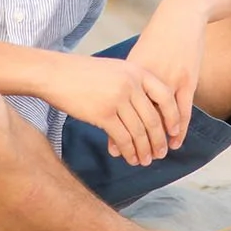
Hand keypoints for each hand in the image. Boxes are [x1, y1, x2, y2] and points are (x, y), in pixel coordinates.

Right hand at [58, 47, 188, 166]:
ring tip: (146, 161)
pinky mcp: (103, 114)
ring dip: (144, 149)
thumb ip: (134, 83)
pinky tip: (130, 158)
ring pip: (139, 131)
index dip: (172, 117)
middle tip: (161, 153)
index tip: (175, 132)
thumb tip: (147, 108)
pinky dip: (129, 151)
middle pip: (153, 118)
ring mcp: (118, 99)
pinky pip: (122, 137)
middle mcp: (131, 84)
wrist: (55, 73)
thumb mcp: (116, 69)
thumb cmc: (83, 73)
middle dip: (159, 139)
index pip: (165, 97)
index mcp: (137, 71)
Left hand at [126, 0, 209, 151]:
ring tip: (155, 156)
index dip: (118, 132)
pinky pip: (182, 110)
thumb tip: (114, 104)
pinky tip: (175, 141)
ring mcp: (169, 80)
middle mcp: (148, 80)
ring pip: (162, 118)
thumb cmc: (157, 38)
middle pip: (140, 119)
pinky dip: (178, 128)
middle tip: (134, 159)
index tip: (114, 150)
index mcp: (131, 75)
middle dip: (137, 142)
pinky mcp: (188, 80)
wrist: (180, 16)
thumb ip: (127, 81)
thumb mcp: (137, 58)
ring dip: (159, 140)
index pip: (121, 110)